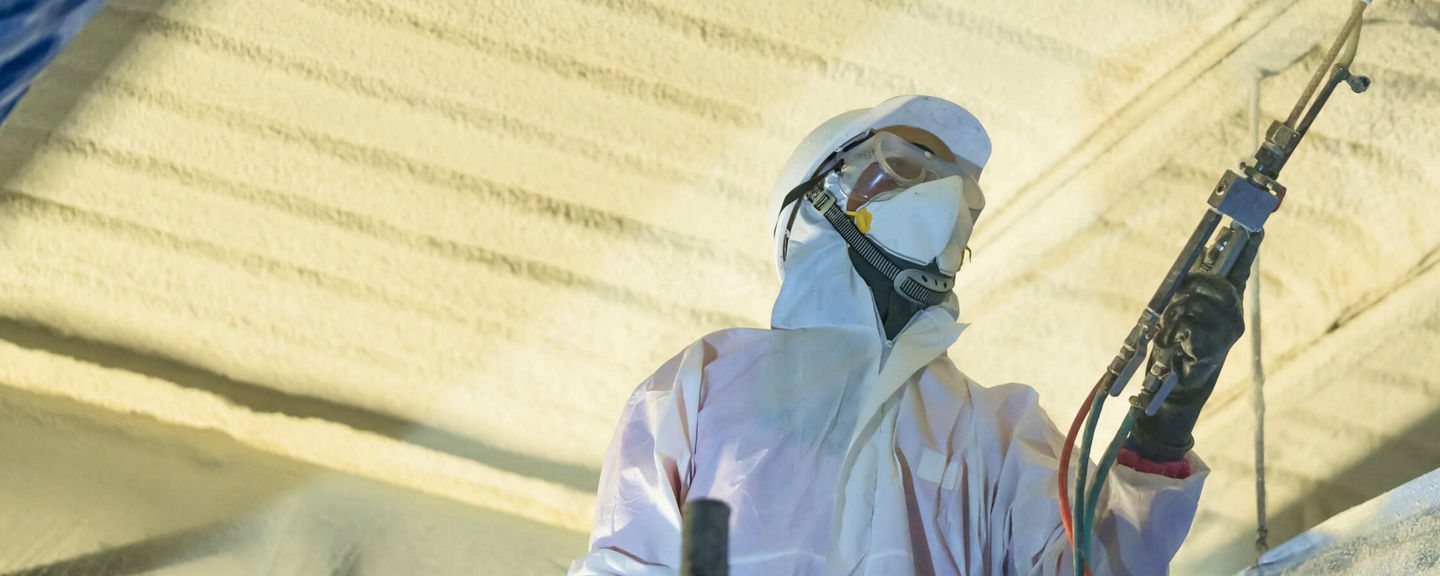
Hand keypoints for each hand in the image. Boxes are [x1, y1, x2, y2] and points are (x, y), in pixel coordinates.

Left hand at [1130, 231, 1262, 461]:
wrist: (1172, 387)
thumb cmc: (1175, 345)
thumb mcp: (1180, 308)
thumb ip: (1193, 283)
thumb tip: (1203, 251)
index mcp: (1225, 300)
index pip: (1240, 268)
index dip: (1248, 248)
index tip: (1255, 226)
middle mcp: (1233, 313)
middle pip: (1213, 281)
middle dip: (1189, 287)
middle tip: (1174, 306)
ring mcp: (1227, 332)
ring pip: (1194, 303)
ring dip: (1173, 316)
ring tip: (1170, 332)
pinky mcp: (1215, 348)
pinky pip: (1188, 327)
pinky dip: (1174, 334)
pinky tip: (1177, 346)